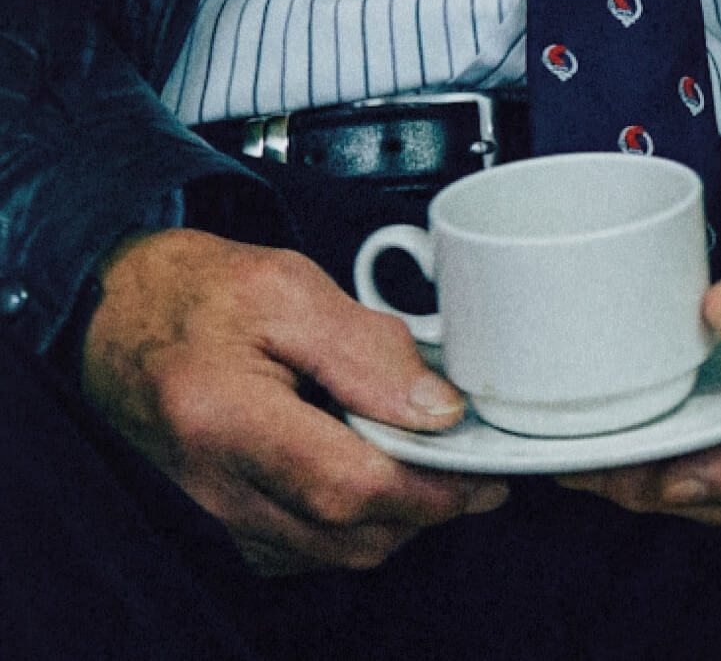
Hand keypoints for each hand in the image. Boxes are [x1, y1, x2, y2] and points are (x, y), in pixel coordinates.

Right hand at [80, 228, 506, 574]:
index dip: (434, 489)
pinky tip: (369, 470)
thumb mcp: (287, 288)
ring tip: (421, 459)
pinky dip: (353, 522)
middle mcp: (214, 484)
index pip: (352, 488)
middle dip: (427, 508)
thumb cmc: (194, 293)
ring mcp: (214, 512)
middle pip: (351, 535)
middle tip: (468, 462)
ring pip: (334, 551)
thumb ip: (369, 349)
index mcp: (227, 418)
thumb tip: (438, 410)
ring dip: (395, 518)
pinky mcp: (222, 521)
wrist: (116, 313)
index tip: (485, 472)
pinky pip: (306, 548)